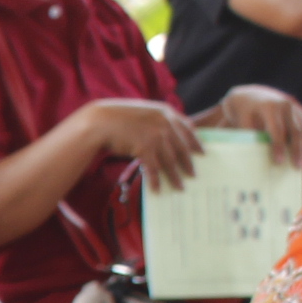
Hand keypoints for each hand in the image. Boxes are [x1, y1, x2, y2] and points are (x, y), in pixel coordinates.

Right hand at [90, 98, 204, 188]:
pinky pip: (153, 168)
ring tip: (180, 187)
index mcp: (166, 112)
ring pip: (170, 160)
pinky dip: (155, 181)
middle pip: (181, 147)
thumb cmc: (118, 118)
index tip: (201, 152)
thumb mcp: (143, 113)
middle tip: (193, 175)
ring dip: (175, 176)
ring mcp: (155, 135)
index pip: (188, 129)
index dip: (195, 142)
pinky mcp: (144, 148)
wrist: (99, 122)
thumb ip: (157, 120)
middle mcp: (164, 123)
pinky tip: (157, 190)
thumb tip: (166, 135)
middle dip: (188, 163)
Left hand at [216, 84, 301, 174]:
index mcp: (269, 107)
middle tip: (299, 168)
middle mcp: (287, 106)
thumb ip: (248, 135)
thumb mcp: (241, 120)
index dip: (278, 145)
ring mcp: (297, 109)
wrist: (252, 95)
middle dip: (298, 150)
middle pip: (296, 131)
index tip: (279, 161)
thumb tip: (250, 158)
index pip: (276, 129)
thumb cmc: (244, 113)